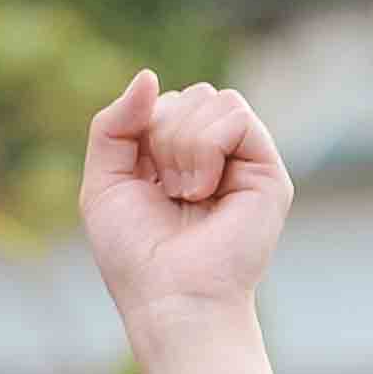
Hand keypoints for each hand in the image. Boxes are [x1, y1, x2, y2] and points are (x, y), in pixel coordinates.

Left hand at [78, 72, 288, 334]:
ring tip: (184, 193)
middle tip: (166, 192)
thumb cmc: (137, 255)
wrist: (170, 297)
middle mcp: (218, 158)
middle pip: (190, 94)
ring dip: (182, 144)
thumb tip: (149, 76)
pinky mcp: (268, 172)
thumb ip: (113, 124)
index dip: (142, 131)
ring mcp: (245, 163)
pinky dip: (205, 148)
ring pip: (213, 98)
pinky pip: (235, 114)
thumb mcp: (104, 181)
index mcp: (181, 159)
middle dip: (162, 135)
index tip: (144, 182)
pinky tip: (202, 190)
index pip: (164, 103)